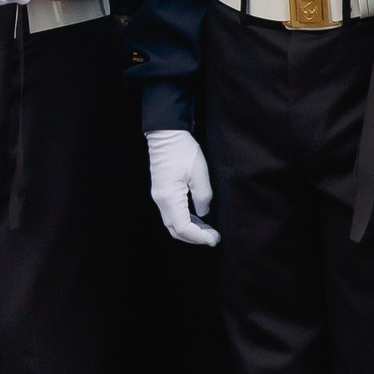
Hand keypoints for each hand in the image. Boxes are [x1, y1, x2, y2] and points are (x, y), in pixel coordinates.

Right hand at [145, 129, 217, 246]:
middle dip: (194, 237)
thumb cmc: (182, 150)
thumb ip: (203, 196)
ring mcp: (159, 196)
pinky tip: (198, 218)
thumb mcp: (199, 173)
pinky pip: (172, 214)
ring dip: (190, 230)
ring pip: (173, 223)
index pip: (183, 228)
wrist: (166, 134)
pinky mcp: (161, 192)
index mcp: (170, 197)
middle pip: (175, 230)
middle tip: (213, 238)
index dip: (199, 237)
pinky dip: (185, 221)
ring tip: (208, 230)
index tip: (214, 239)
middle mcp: (161, 200)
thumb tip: (204, 213)